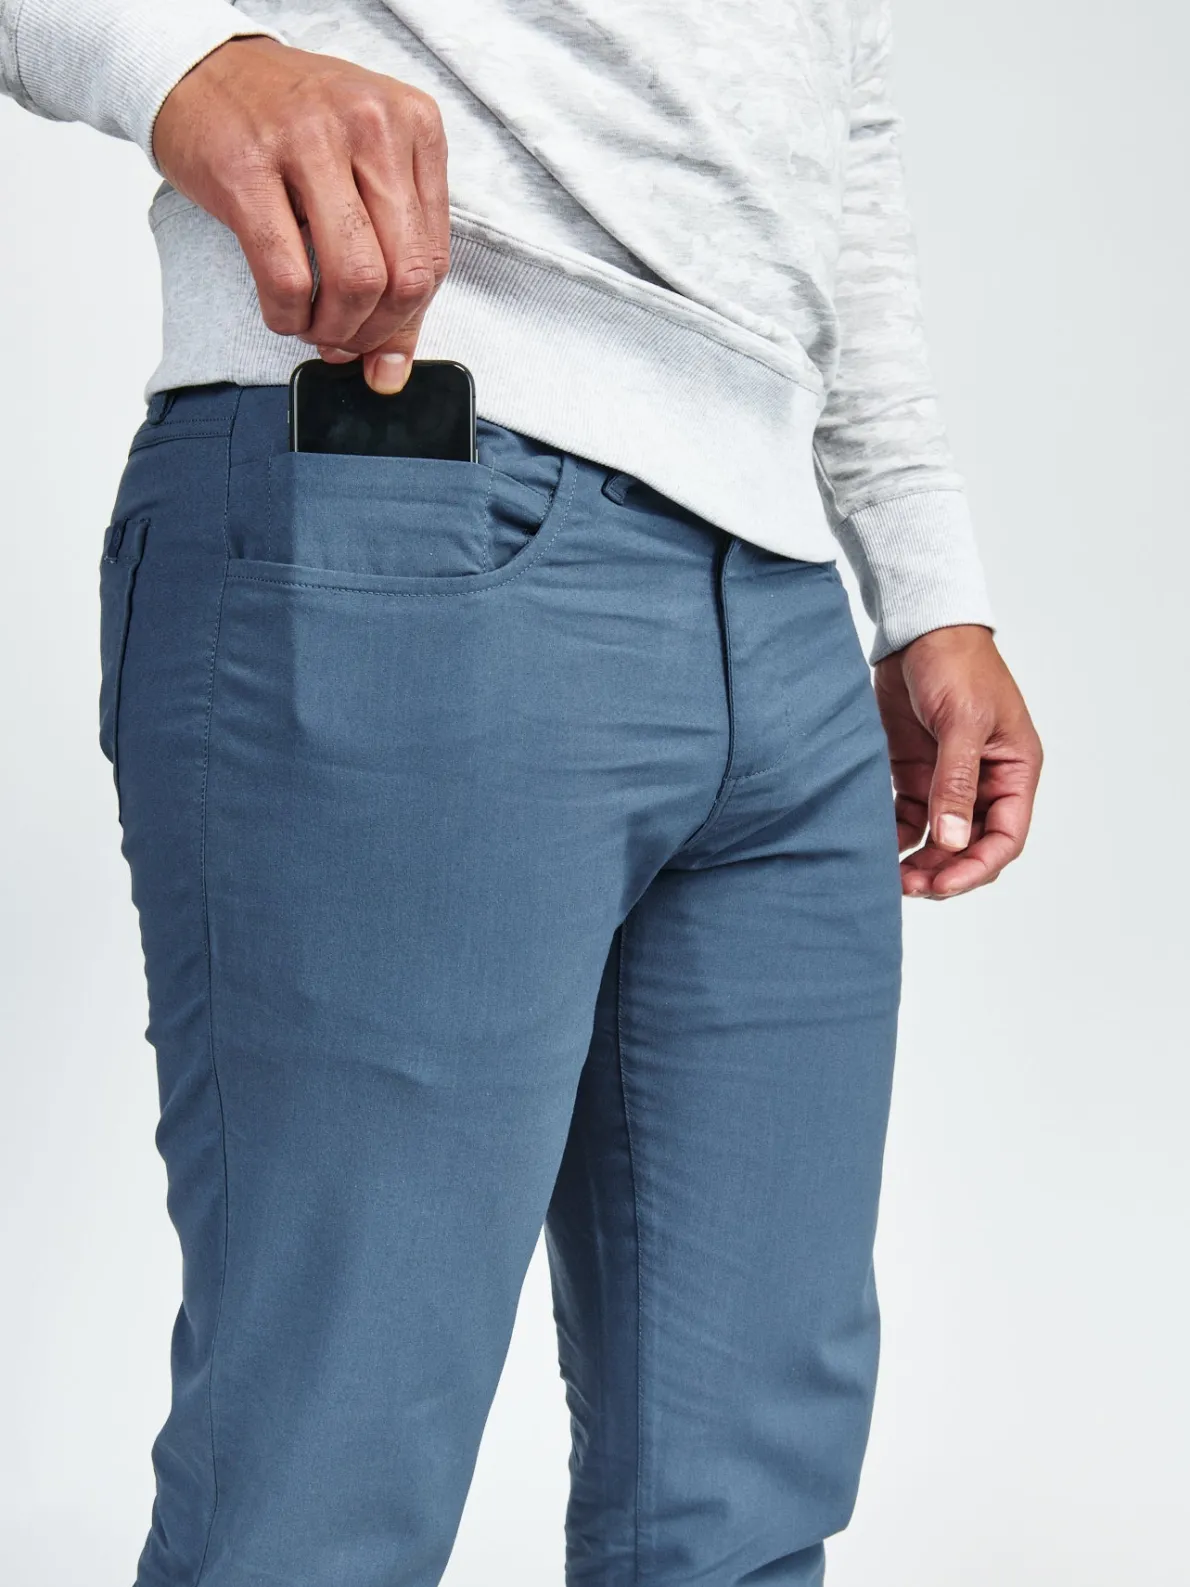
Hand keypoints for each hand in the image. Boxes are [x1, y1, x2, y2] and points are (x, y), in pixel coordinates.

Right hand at [152, 36, 449, 392]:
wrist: (203, 71)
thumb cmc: (290, 127)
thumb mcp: (361, 174)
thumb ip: (391, 262)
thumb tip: (391, 370)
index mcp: (414, 124)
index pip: (433, 256)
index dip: (407, 318)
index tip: (378, 337)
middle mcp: (371, 124)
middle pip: (403, 276)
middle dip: (373, 331)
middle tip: (344, 339)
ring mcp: (309, 140)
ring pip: (355, 280)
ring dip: (334, 328)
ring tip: (313, 326)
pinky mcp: (247, 168)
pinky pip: (287, 277)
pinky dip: (288, 316)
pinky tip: (284, 312)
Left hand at [873, 624, 1042, 898]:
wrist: (917, 629)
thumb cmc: (955, 663)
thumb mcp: (962, 721)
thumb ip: (956, 782)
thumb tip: (953, 840)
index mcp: (1014, 771)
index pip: (1005, 837)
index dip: (976, 867)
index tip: (942, 884)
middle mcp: (984, 781)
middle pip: (971, 846)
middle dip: (945, 871)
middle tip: (909, 888)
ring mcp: (947, 779)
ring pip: (939, 838)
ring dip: (920, 861)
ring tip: (892, 878)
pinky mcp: (914, 772)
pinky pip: (909, 818)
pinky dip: (897, 837)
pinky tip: (877, 847)